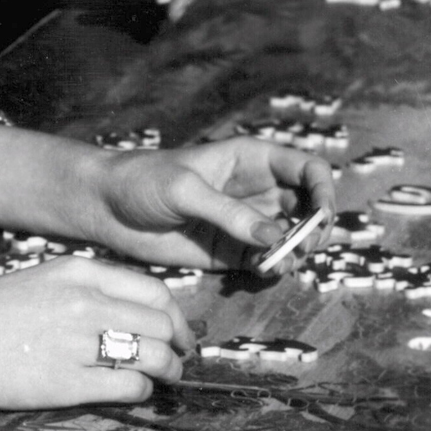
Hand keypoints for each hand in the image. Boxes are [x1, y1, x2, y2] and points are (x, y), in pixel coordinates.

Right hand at [0, 259, 194, 409]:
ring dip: (167, 372)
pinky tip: (131, 394)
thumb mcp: (39, 283)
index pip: (155, 291)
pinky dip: (141, 393)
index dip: (176, 317)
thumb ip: (84, 292)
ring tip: (162, 381)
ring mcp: (77, 341)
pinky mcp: (66, 382)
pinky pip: (129, 387)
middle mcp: (85, 301)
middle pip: (163, 324)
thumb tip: (130, 317)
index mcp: (78, 272)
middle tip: (177, 362)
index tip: (179, 333)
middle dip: (179, 346)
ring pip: (155, 356)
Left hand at [91, 139, 334, 268]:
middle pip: (308, 207)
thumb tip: (273, 236)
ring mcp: (246, 223)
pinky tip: (263, 271)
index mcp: (252, 159)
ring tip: (278, 263)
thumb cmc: (142, 181)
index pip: (308, 169)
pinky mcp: (231, 252)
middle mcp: (256, 190)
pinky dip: (273, 269)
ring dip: (296, 253)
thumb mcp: (185, 190)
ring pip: (291, 238)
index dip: (324, 191)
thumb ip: (229, 213)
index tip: (321, 217)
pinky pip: (266, 262)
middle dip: (315, 229)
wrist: (105, 207)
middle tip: (303, 247)